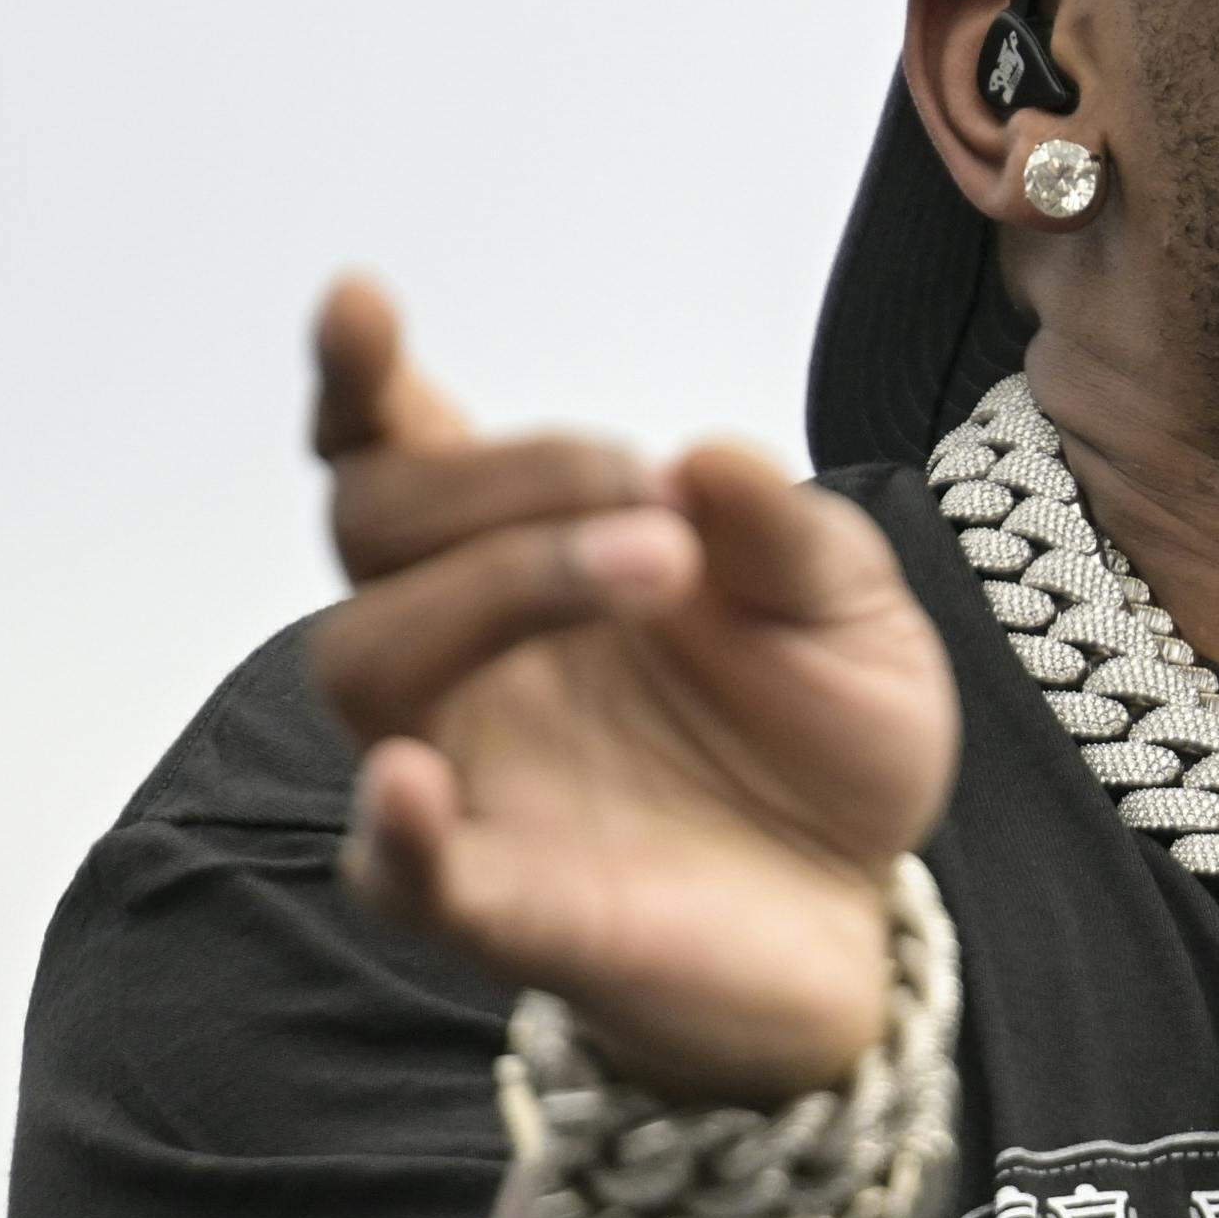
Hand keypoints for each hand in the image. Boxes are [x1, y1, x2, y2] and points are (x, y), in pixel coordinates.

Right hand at [304, 278, 959, 1102]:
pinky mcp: (498, 906)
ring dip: (495, 587)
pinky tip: (416, 780)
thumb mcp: (849, 608)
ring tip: (657, 567)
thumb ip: (787, 531)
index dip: (355, 377)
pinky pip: (397, 870)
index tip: (359, 303)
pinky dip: (393, 826)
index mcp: (528, 555)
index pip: (392, 450)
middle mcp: (467, 654)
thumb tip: (705, 459)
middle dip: (504, 480)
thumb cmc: (821, 740)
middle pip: (375, 524)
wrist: (863, 914)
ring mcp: (467, 775)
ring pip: (368, 658)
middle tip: (658, 500)